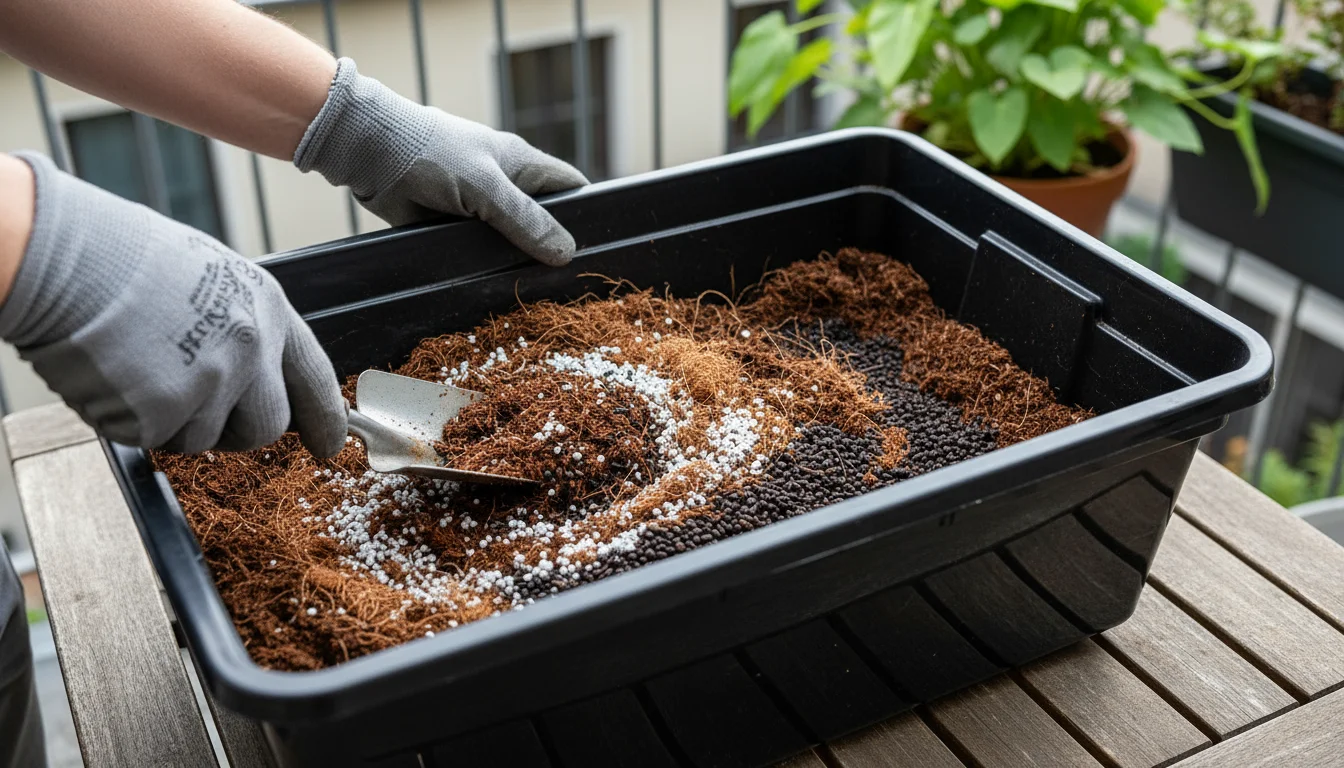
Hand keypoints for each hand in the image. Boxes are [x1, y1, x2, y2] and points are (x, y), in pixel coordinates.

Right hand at [0, 152, 345, 456]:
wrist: (68, 256)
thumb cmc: (126, 258)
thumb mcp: (213, 278)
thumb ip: (243, 327)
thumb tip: (255, 375)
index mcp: (267, 308)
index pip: (314, 376)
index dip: (325, 416)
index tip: (330, 442)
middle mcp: (251, 348)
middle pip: (265, 425)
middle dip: (234, 429)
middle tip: (192, 403)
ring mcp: (211, 382)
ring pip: (203, 437)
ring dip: (172, 419)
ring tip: (140, 366)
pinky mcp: (165, 411)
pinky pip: (153, 438)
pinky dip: (130, 419)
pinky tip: (117, 375)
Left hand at [293, 57, 588, 266]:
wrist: (371, 154)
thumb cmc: (434, 155)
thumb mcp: (487, 187)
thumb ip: (525, 220)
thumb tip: (566, 253)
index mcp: (523, 166)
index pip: (571, 189)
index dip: (587, 213)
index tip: (600, 248)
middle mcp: (506, 187)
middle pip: (542, 221)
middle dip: (552, 248)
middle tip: (570, 286)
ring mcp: (479, 209)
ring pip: (510, 242)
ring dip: (516, 264)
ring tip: (537, 299)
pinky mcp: (452, 229)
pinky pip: (478, 253)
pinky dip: (485, 269)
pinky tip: (495, 292)